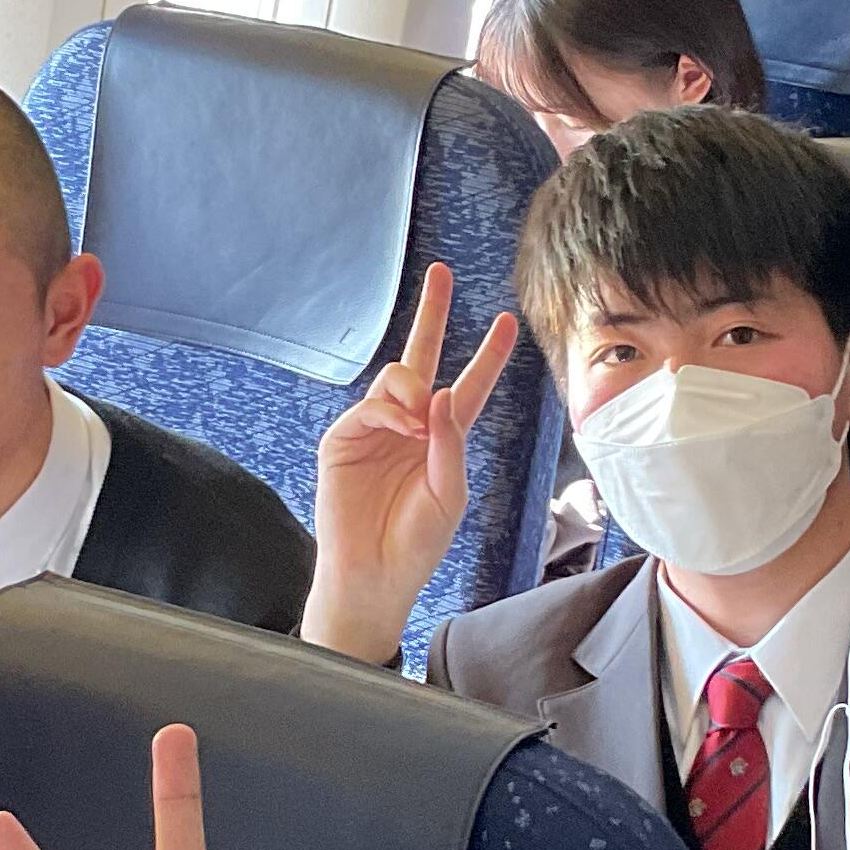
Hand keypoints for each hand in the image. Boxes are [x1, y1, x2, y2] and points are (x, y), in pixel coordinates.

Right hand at [301, 264, 519, 663]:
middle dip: (432, 313)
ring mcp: (374, 429)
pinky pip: (369, 406)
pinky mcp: (342, 440)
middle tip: (442, 273)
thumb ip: (450, 442)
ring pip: (395, 377)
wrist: (374, 575)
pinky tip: (401, 428)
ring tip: (417, 421)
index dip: (487, 354)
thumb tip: (437, 391)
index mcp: (441, 437)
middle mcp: (408, 424)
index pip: (467, 385)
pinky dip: (388, 412)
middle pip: (422, 356)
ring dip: (412, 387)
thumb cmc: (416, 543)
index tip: (507, 321)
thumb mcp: (450, 493)